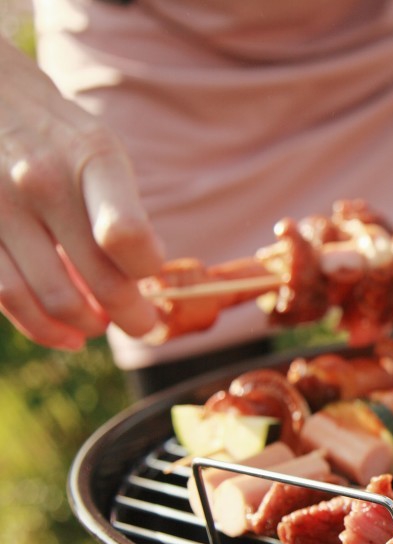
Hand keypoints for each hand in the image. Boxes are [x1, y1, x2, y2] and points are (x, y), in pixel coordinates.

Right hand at [0, 40, 161, 349]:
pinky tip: (63, 333)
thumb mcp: (101, 152)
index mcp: (92, 158)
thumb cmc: (57, 138)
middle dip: (132, 316)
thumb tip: (144, 283)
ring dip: (84, 327)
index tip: (154, 281)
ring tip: (98, 327)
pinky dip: (40, 326)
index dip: (148, 271)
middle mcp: (42, 181)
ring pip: (51, 298)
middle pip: (100, 278)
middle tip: (143, 325)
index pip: (127, 235)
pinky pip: (5, 295)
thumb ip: (124, 212)